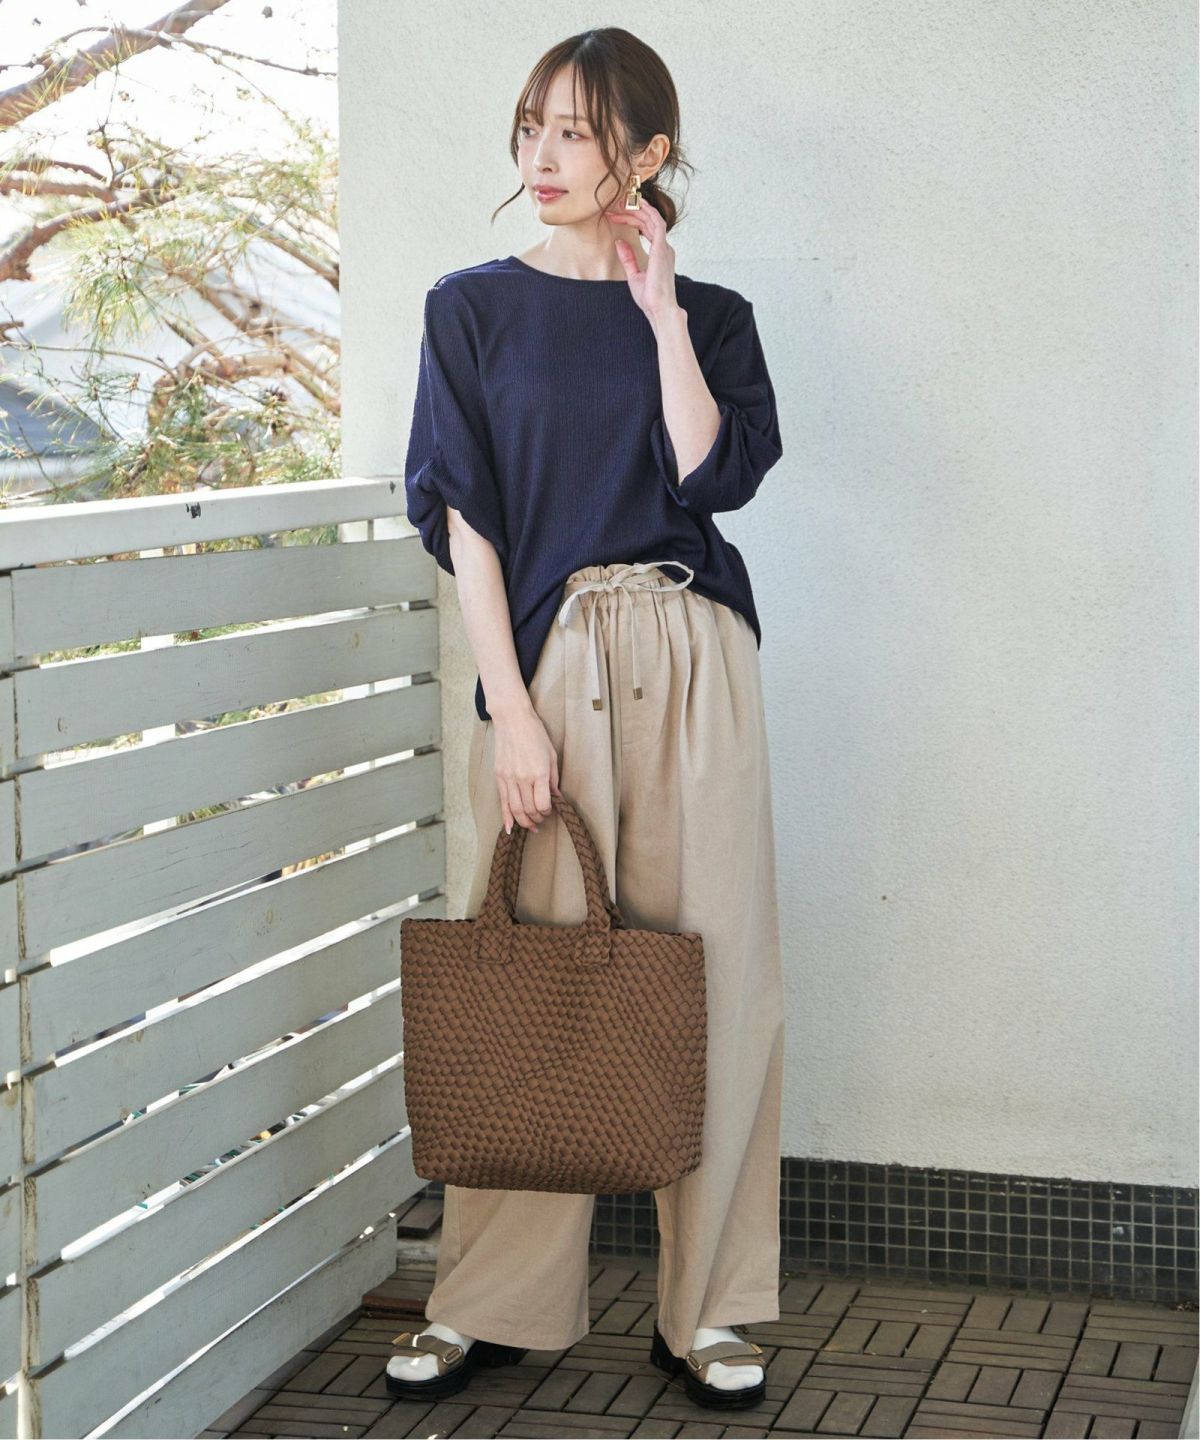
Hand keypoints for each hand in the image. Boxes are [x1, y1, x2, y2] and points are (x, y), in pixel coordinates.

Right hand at [492, 707, 562, 833]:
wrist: (512, 719)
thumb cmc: (535, 734)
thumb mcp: (552, 755)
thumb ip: (553, 779)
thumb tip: (556, 797)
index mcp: (539, 773)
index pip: (543, 804)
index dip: (548, 811)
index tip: (550, 810)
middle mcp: (523, 778)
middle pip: (529, 810)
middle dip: (537, 819)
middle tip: (541, 820)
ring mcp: (509, 778)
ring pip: (515, 810)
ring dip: (523, 822)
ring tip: (530, 826)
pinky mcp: (499, 776)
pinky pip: (502, 802)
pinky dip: (506, 817)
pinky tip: (510, 828)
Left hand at [604, 195, 679, 320]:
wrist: (659, 309)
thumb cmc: (649, 297)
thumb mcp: (634, 275)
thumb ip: (628, 258)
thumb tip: (619, 243)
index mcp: (660, 253)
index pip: (646, 228)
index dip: (631, 219)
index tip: (615, 216)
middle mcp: (664, 248)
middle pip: (649, 221)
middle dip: (633, 210)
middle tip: (616, 205)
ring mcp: (664, 247)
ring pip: (653, 219)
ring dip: (638, 208)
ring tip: (623, 201)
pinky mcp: (661, 249)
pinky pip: (656, 223)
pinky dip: (647, 212)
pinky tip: (636, 205)